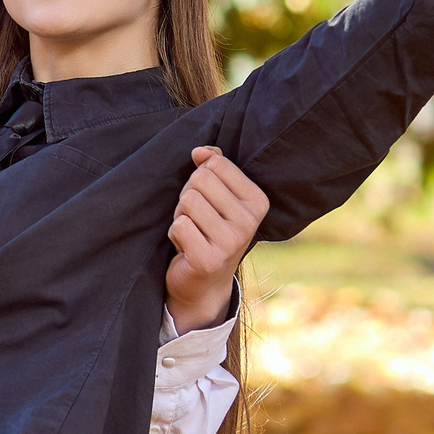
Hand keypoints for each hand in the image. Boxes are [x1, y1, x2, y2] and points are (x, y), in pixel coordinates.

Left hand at [164, 147, 268, 329]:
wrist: (204, 283)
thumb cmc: (209, 230)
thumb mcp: (218, 196)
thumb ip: (213, 166)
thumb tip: (201, 151)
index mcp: (257, 202)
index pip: (215, 164)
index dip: (200, 178)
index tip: (208, 201)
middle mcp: (249, 222)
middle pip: (200, 180)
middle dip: (188, 196)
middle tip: (196, 219)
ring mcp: (231, 243)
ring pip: (188, 201)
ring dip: (181, 215)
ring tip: (192, 232)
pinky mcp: (209, 260)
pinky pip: (179, 226)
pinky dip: (175, 234)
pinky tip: (186, 247)